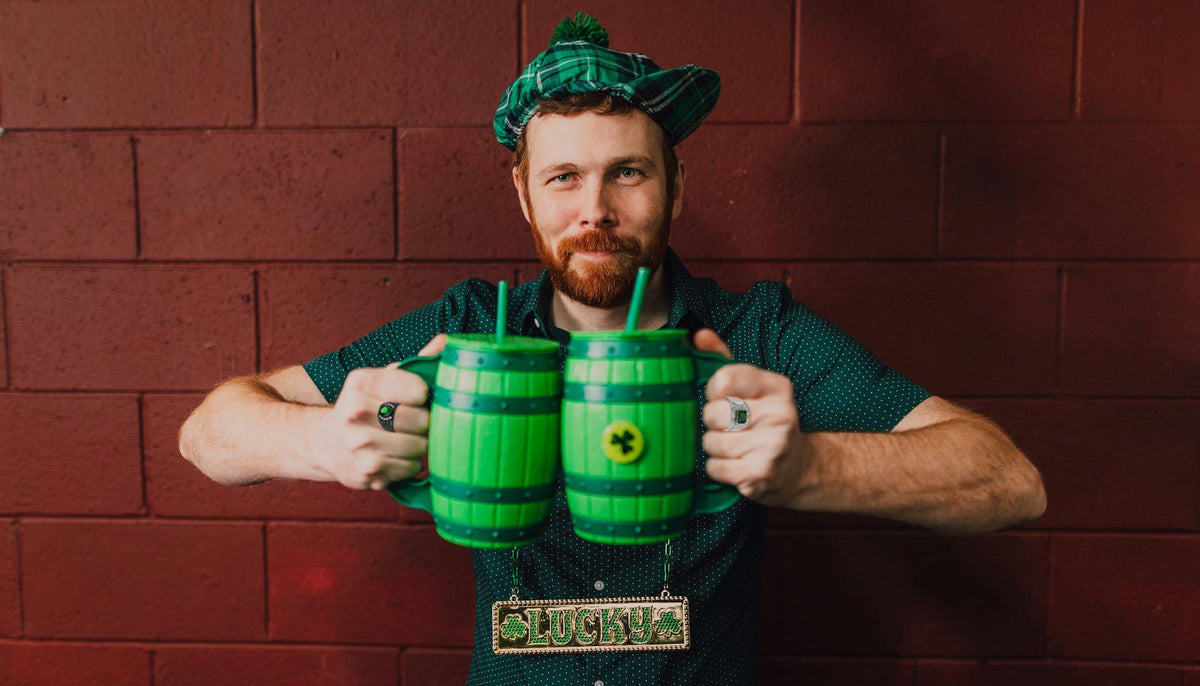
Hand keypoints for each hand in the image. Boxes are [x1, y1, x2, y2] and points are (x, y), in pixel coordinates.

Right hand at [307, 334, 446, 490]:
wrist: (329, 443)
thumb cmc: (368, 406)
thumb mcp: (385, 380)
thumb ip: (416, 363)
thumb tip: (447, 340)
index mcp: (361, 382)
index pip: (418, 389)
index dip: (425, 396)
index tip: (419, 398)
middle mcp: (354, 411)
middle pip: (420, 420)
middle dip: (424, 423)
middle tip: (415, 423)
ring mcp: (358, 443)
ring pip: (418, 446)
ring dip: (419, 445)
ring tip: (405, 439)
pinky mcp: (365, 471)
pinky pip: (409, 467)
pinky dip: (410, 464)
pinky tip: (396, 457)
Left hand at [693, 329, 811, 506]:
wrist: (798, 466)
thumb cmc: (765, 421)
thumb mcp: (752, 387)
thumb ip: (723, 358)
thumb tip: (698, 335)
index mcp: (776, 386)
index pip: (722, 379)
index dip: (713, 392)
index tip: (724, 399)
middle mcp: (779, 414)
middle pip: (712, 413)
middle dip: (713, 423)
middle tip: (731, 428)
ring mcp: (773, 446)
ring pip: (711, 442)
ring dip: (715, 448)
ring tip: (735, 448)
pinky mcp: (761, 474)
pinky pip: (715, 468)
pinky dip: (719, 469)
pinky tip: (736, 465)